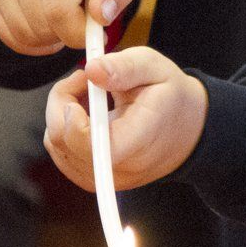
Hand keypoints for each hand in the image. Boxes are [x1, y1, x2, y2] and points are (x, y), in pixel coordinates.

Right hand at [0, 0, 141, 54]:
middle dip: (68, 33)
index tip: (98, 27)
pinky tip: (48, 23)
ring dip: (50, 38)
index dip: (81, 33)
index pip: (60, 12)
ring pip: (24, 35)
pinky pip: (9, 36)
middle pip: (42, 26)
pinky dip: (32, 40)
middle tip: (82, 16)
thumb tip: (101, 16)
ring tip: (66, 14)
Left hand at [45, 47, 207, 190]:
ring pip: (57, 147)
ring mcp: (106, 179)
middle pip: (65, 142)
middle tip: (83, 78)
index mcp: (139, 139)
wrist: (188, 130)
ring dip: (62, 114)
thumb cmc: (171, 97)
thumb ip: (124, 67)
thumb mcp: (155, 68)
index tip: (83, 86)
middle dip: (62, 101)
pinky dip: (66, 128)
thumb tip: (92, 70)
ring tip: (88, 94)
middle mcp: (121, 168)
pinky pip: (62, 153)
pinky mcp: (95, 179)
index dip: (73, 118)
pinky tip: (86, 112)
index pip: (92, 146)